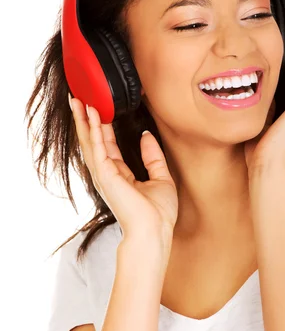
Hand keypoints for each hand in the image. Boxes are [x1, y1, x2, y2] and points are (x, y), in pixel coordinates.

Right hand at [69, 97, 177, 254]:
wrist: (155, 232)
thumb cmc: (158, 214)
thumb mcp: (161, 178)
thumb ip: (152, 156)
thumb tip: (146, 135)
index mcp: (119, 175)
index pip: (108, 145)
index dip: (102, 127)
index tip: (98, 109)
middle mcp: (108, 175)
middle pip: (93, 141)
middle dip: (86, 120)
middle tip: (78, 98)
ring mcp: (104, 176)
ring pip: (90, 143)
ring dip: (84, 121)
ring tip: (78, 100)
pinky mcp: (106, 176)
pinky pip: (98, 149)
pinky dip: (94, 131)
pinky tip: (92, 115)